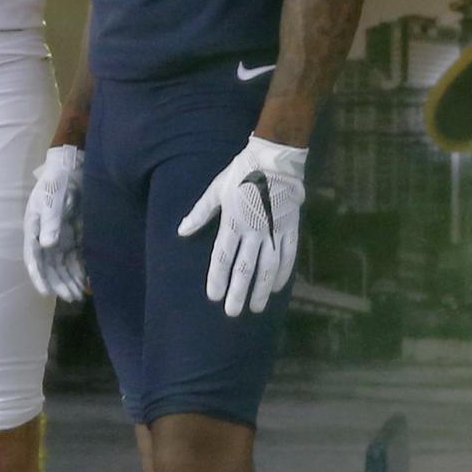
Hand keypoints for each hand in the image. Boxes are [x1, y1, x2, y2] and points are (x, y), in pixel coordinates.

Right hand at [22, 145, 85, 300]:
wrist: (71, 169)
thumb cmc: (56, 182)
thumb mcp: (51, 199)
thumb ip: (50, 222)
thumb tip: (47, 245)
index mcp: (34, 230)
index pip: (34, 258)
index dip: (39, 276)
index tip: (45, 293)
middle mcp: (45, 238)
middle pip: (51, 267)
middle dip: (60, 283)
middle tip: (72, 298)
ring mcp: (60, 238)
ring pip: (64, 265)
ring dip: (70, 280)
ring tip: (80, 295)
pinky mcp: (74, 236)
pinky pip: (76, 258)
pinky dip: (80, 270)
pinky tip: (87, 282)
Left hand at [177, 136, 305, 316]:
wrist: (275, 159)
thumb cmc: (241, 173)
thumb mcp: (216, 190)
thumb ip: (200, 213)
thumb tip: (181, 231)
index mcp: (233, 222)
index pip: (222, 257)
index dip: (217, 278)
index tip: (214, 297)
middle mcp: (253, 231)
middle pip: (245, 268)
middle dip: (238, 292)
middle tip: (233, 312)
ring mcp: (274, 230)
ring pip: (268, 267)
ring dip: (260, 289)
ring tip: (256, 308)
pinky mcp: (290, 227)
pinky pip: (288, 255)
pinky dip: (282, 273)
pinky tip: (277, 288)